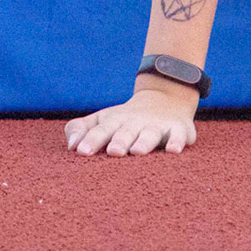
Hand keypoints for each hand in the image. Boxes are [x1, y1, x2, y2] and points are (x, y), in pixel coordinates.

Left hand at [65, 78, 199, 155]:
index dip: (92, 139)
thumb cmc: (125, 120)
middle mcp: (135, 122)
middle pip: (126, 132)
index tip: (82, 151)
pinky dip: (177, 141)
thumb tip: (71, 146)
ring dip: (144, 142)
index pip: (101, 129)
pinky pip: (179, 135)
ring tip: (137, 151)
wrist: (165, 99)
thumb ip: (81, 130)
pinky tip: (174, 150)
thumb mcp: (102, 120)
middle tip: (113, 152)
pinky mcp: (178, 129)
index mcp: (115, 121)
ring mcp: (157, 125)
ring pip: (150, 134)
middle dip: (120, 141)